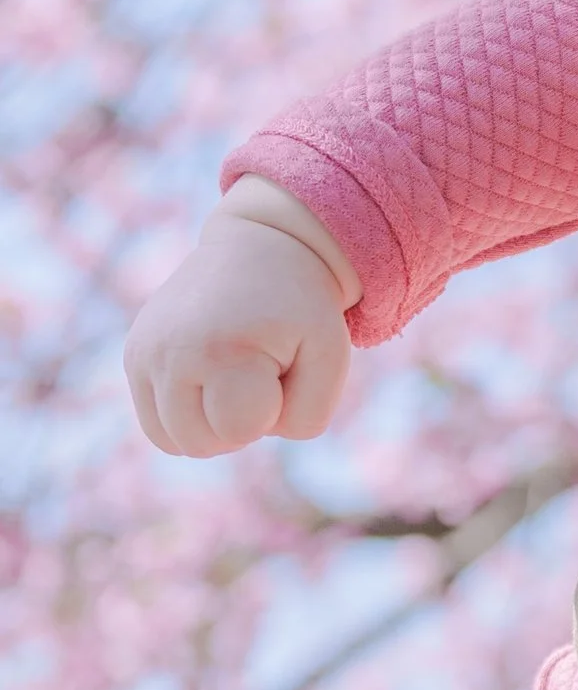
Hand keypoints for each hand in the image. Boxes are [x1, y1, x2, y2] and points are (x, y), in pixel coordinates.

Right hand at [124, 187, 355, 455]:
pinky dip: (187, 417)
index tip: (281, 359)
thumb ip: (306, 418)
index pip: (242, 429)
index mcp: (221, 348)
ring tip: (235, 375)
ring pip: (174, 442)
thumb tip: (241, 437)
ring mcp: (145, 352)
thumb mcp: (331, 358)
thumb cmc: (301, 308)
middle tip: (259, 367)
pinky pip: (157, 426)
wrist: (263, 244)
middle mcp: (170, 351)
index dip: (273, 405)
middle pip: (203, 444)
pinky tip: (211, 380)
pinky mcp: (135, 354)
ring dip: (213, 424)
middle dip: (242, 421)